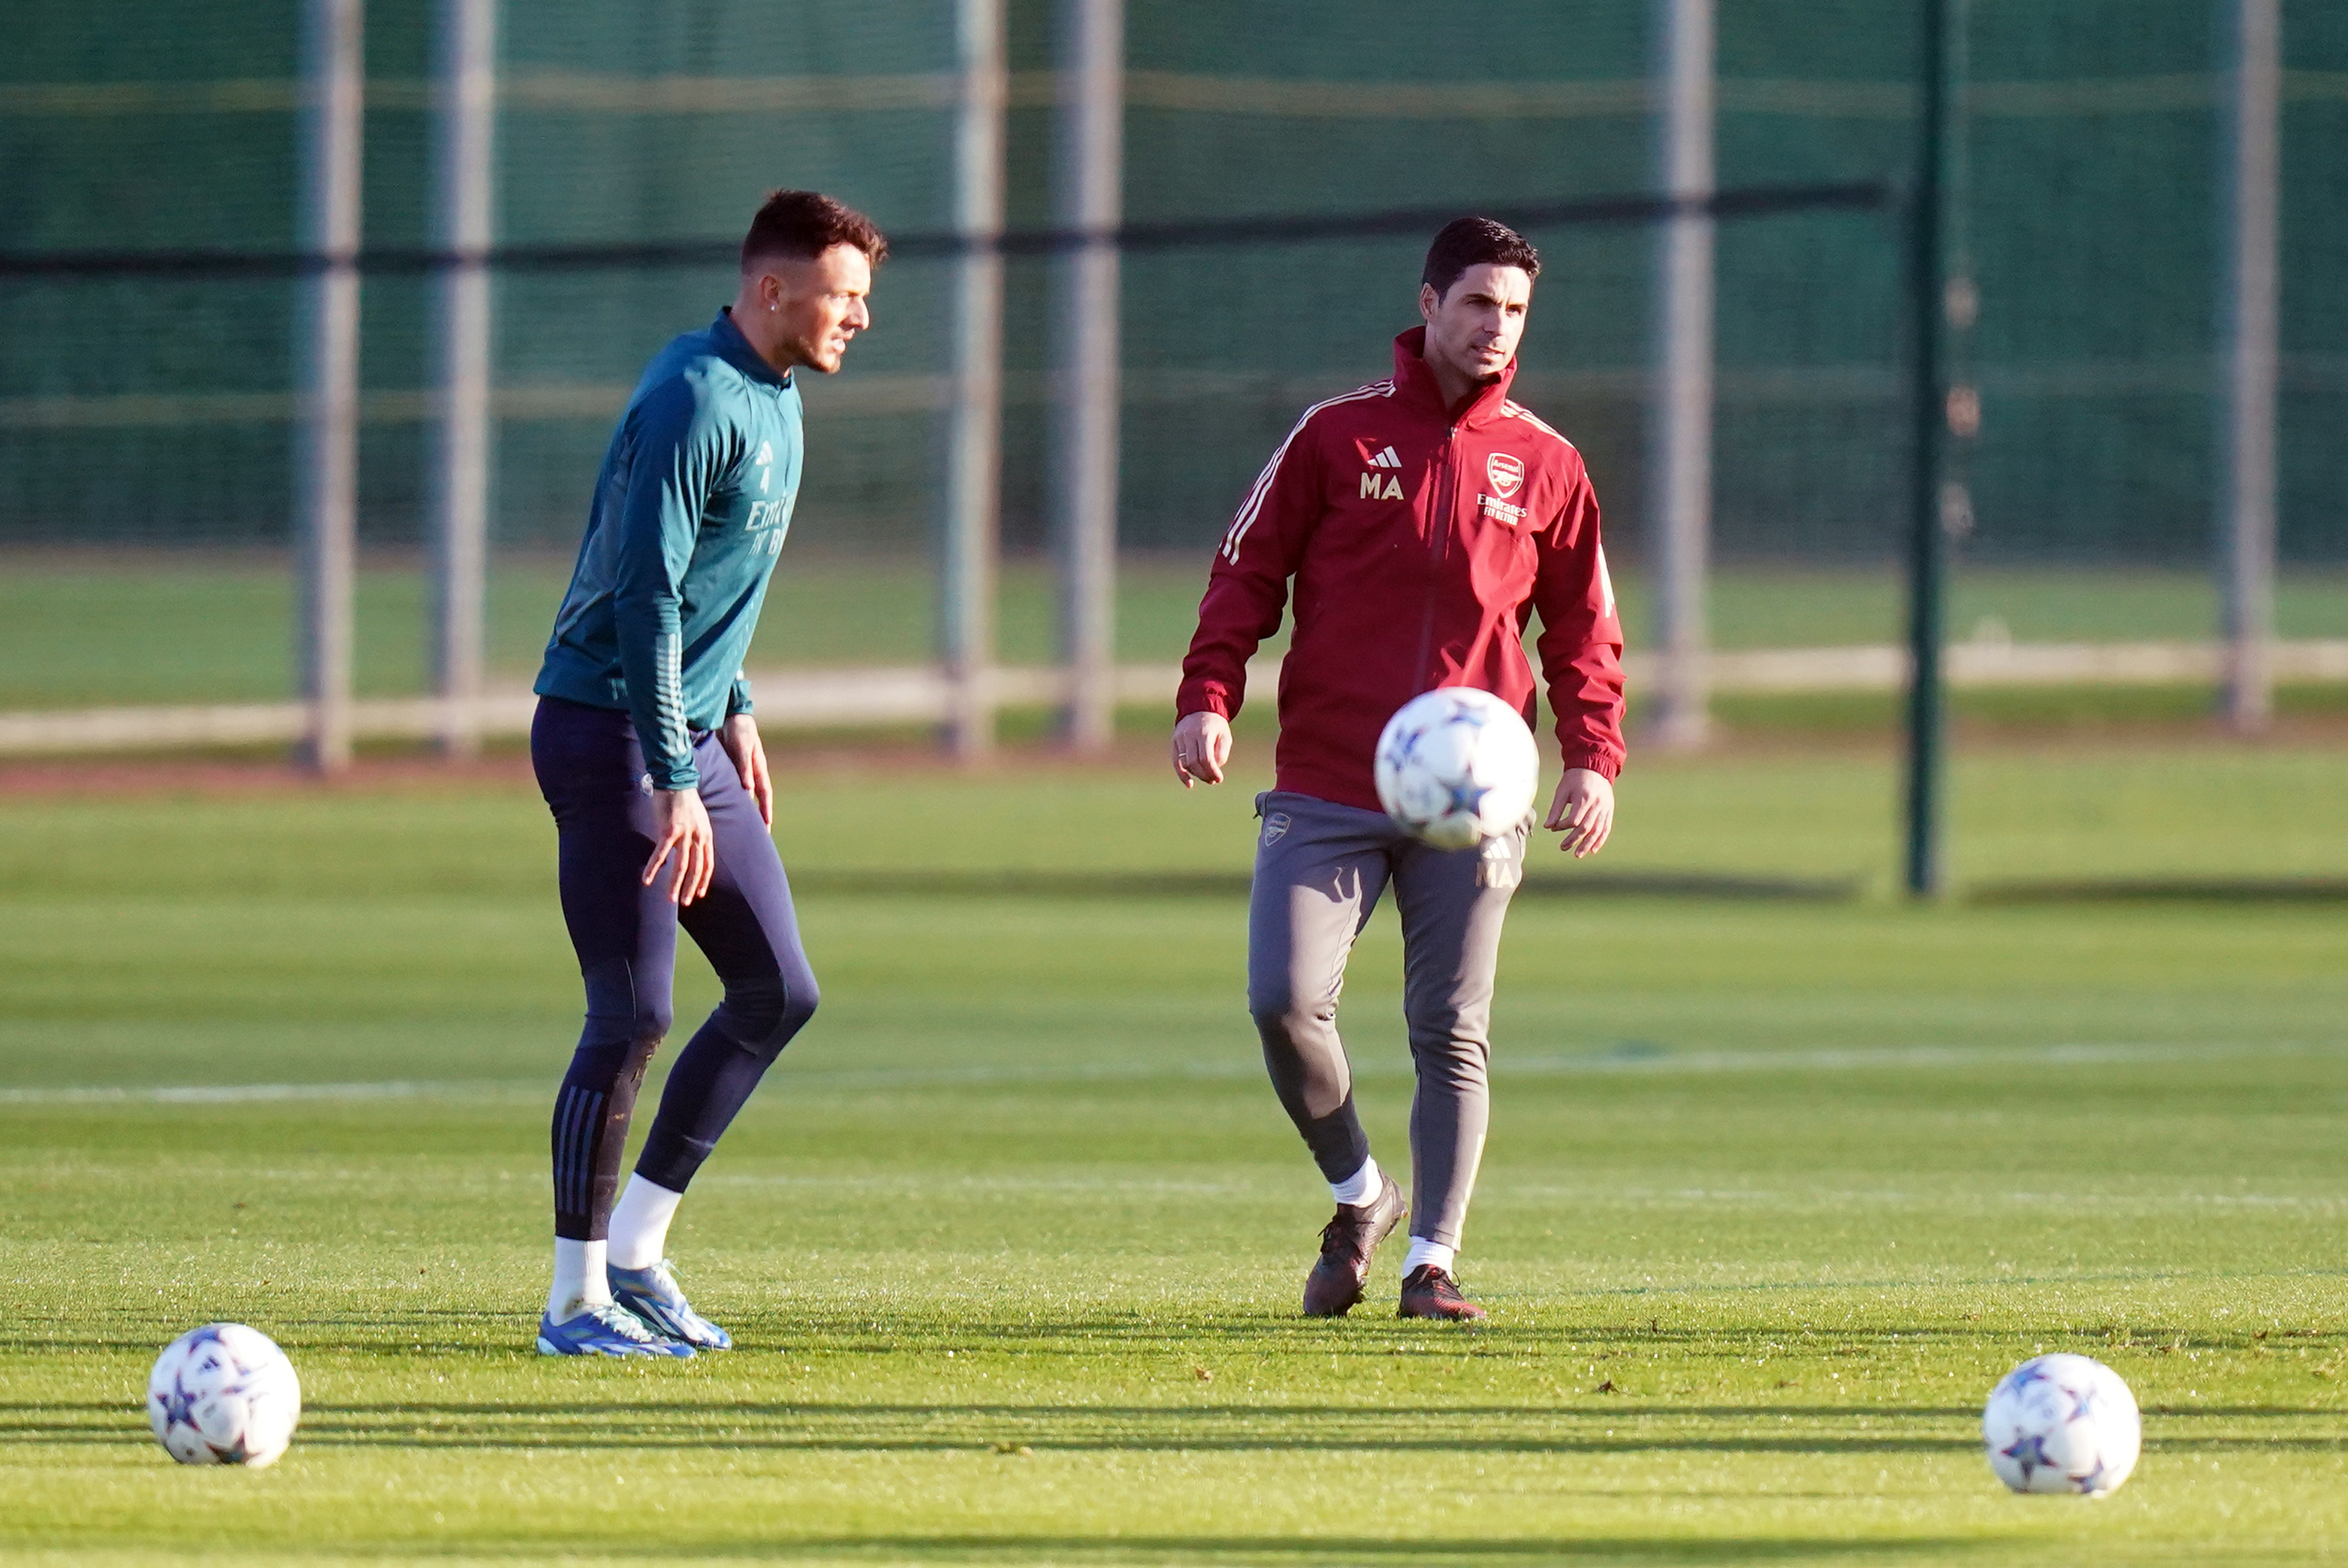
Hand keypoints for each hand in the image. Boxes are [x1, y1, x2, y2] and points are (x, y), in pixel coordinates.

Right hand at [643, 786, 715, 904]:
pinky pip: (660, 854)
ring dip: (674, 884)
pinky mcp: (669, 831)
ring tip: (669, 898)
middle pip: (697, 869)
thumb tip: (690, 848)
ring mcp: (684, 835)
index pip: (708, 863)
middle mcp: (698, 837)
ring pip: (681, 866)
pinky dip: (653, 868)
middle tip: (684, 902)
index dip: (703, 880)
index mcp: (706, 834)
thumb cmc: (685, 799)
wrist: (676, 780)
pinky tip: (646, 879)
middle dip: (690, 888)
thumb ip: (696, 834)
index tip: (699, 894)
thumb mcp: (698, 818)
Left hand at [719, 713, 772, 827]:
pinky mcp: (729, 766)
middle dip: (756, 815)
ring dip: (741, 808)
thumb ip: (744, 768)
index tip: (767, 827)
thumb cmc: (739, 730)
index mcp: (758, 769)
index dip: (766, 811)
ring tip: (737, 825)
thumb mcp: (742, 748)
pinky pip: (730, 785)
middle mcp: (750, 772)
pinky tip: (721, 806)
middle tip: (756, 834)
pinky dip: (729, 796)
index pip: (764, 794)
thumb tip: (748, 790)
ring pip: (742, 794)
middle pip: (755, 798)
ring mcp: (740, 770)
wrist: (730, 714)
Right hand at [1171, 711, 1232, 787]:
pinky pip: (1176, 762)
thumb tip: (1213, 771)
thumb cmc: (1216, 725)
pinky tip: (1190, 784)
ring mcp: (1179, 738)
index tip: (1219, 779)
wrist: (1200, 708)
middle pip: (1194, 762)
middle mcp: (1189, 734)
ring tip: (1206, 777)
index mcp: (1204, 732)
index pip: (1206, 758)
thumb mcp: (1225, 737)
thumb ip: (1221, 754)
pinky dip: (1182, 774)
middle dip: (1205, 775)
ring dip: (1196, 774)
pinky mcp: (1174, 741)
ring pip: (1185, 763)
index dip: (1212, 771)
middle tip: (1213, 780)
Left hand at [1544, 767, 1614, 857]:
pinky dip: (1600, 840)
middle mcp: (1597, 804)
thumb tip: (1547, 827)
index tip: (1554, 827)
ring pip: (1597, 830)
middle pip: (1586, 827)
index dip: (1563, 826)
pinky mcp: (1609, 810)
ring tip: (1577, 855)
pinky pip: (1606, 828)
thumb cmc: (1574, 779)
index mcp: (1584, 797)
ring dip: (1588, 844)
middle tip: (1563, 848)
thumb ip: (1556, 809)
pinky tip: (1593, 850)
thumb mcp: (1562, 791)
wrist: (1594, 767)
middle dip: (1574, 839)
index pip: (1574, 819)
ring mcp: (1605, 808)